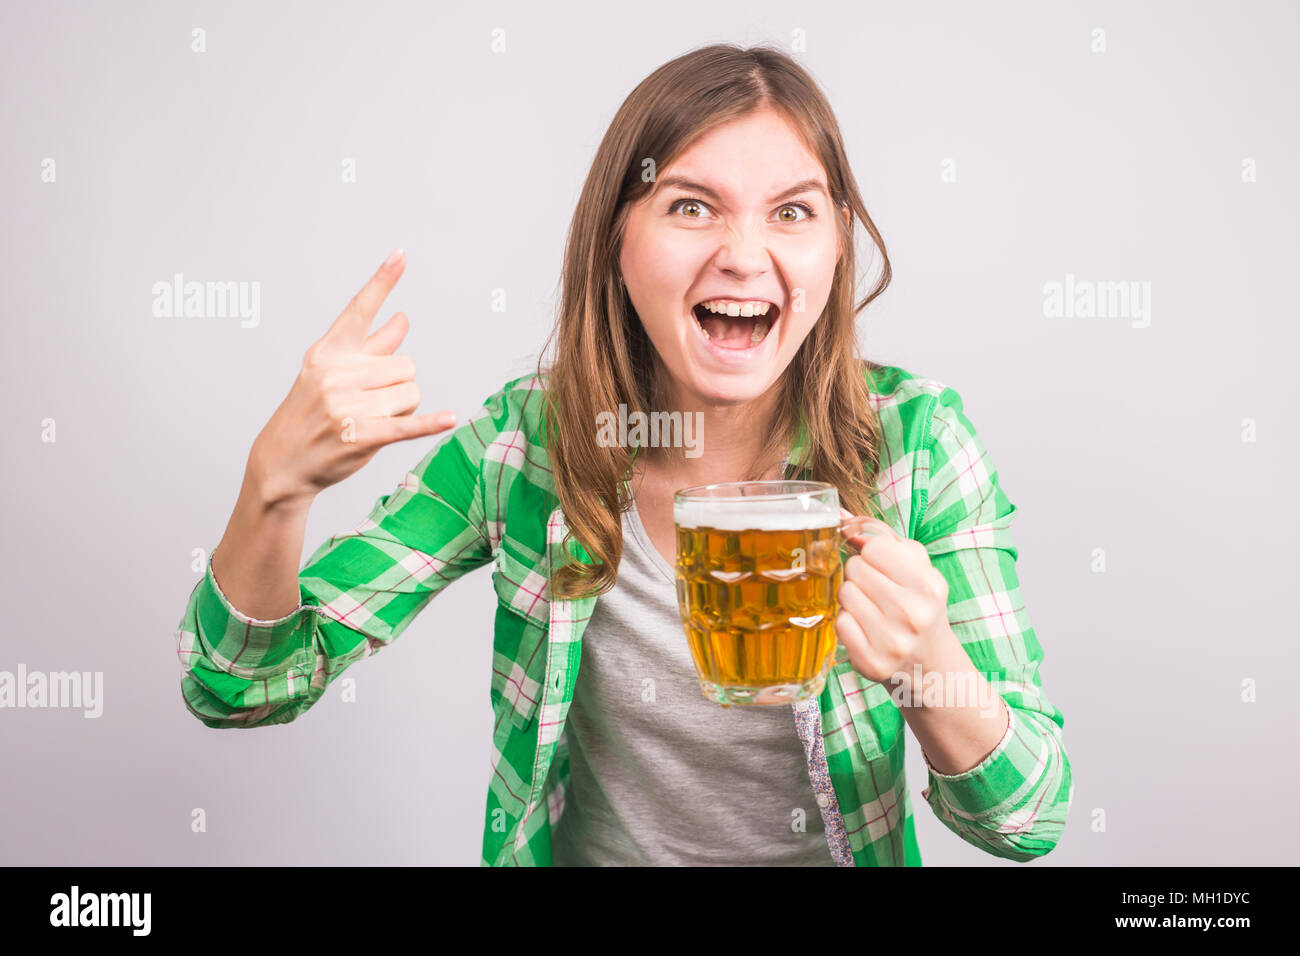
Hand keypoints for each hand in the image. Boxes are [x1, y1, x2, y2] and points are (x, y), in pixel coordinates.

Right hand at [249, 248, 457, 506]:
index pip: (360, 310)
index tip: (401, 253)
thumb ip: (370, 346)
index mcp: (328, 352)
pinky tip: (450, 418)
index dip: (382, 281)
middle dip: (399, 384)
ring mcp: (347, 405)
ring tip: (372, 419)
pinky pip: (407, 424)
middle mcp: (336, 374)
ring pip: (411, 393)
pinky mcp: (361, 436)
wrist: (283, 461)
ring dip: (403, 408)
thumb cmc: (312, 412)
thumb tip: (402, 318)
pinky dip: (430, 423)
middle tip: (371, 402)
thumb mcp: (331, 372)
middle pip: (406, 365)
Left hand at [834, 509, 955, 685]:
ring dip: (851, 598)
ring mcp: (892, 641)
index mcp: (929, 585)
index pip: (873, 548)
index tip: (881, 568)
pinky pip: (840, 623)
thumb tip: (841, 516)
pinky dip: (847, 622)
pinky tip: (864, 628)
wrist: (929, 663)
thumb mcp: (915, 566)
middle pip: (855, 569)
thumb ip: (881, 536)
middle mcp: (913, 614)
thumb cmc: (918, 604)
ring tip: (870, 608)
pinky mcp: (871, 662)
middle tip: (875, 591)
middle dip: (859, 575)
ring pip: (844, 594)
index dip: (871, 554)